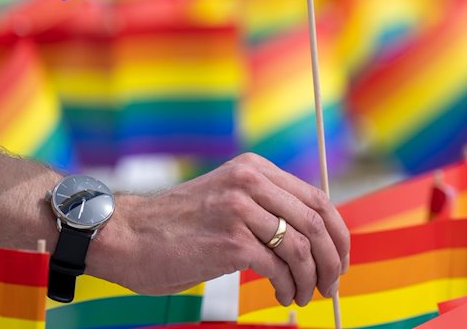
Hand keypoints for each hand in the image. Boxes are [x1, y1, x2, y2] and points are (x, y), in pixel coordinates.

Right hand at [88, 153, 349, 305]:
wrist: (127, 235)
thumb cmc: (178, 226)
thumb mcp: (227, 200)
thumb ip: (266, 207)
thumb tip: (314, 237)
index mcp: (255, 169)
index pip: (317, 198)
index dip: (337, 232)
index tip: (340, 258)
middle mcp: (250, 182)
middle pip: (317, 222)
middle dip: (332, 259)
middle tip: (331, 284)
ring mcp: (240, 210)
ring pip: (301, 248)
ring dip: (310, 279)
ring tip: (303, 296)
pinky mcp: (230, 241)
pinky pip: (279, 267)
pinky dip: (288, 287)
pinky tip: (283, 295)